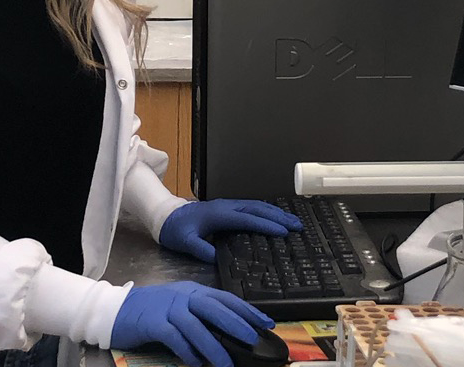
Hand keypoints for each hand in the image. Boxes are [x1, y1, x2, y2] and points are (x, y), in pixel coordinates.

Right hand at [109, 281, 273, 366]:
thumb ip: (201, 315)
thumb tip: (228, 332)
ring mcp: (168, 308)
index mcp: (193, 292)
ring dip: (213, 346)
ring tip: (226, 363)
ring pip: (196, 326)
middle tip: (253, 339)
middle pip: (215, 308)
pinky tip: (195, 362)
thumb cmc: (151, 311)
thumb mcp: (179, 306)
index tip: (266, 323)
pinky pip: (174, 337)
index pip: (225, 299)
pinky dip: (187, 351)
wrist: (116, 309)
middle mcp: (183, 297)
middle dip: (237, 324)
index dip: (247, 310)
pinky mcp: (153, 323)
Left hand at [159, 199, 302, 262]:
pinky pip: (251, 207)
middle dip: (279, 217)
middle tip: (298, 226)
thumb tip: (216, 258)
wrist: (165, 215)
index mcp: (219, 215)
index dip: (265, 226)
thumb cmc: (175, 230)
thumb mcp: (184, 242)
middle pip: (257, 209)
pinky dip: (266, 211)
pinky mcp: (227, 207)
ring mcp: (227, 205)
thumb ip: (200, 249)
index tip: (283, 232)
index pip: (247, 219)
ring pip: (256, 206)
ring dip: (275, 213)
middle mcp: (227, 207)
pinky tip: (274, 216)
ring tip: (292, 221)